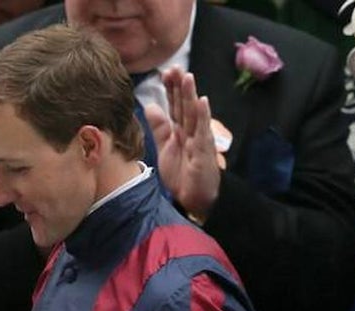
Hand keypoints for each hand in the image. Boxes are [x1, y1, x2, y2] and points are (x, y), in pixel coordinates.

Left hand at [145, 68, 220, 219]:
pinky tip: (202, 102)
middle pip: (184, 105)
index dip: (170, 90)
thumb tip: (150, 106)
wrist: (193, 199)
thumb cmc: (182, 174)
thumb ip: (159, 128)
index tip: (165, 72)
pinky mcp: (204, 152)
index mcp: (180, 130)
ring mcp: (199, 140)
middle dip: (179, 86)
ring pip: (193, 114)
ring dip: (190, 95)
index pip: (174, 106)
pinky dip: (203, 116)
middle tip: (174, 67)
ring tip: (187, 77)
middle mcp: (191, 132)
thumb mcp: (166, 148)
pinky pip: (203, 132)